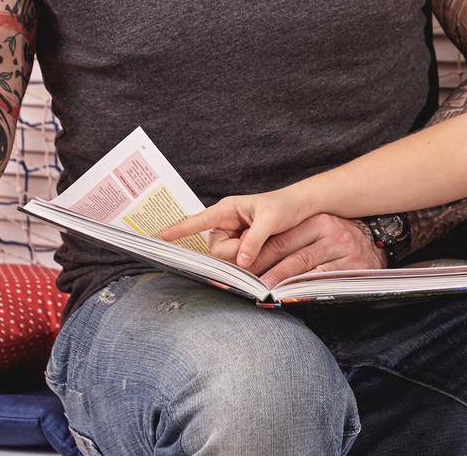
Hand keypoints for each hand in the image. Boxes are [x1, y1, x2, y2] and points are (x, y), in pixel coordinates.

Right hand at [160, 186, 321, 269]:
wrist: (304, 209)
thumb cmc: (286, 206)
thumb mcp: (271, 219)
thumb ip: (254, 239)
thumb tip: (241, 260)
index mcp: (228, 210)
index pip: (199, 220)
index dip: (181, 229)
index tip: (162, 236)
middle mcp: (227, 223)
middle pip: (215, 248)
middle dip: (232, 252)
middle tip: (254, 243)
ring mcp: (235, 235)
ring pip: (226, 257)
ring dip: (243, 256)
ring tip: (263, 243)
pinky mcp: (243, 246)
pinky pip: (237, 259)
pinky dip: (248, 259)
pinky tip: (260, 250)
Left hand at [222, 214, 385, 285]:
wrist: (379, 247)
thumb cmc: (341, 243)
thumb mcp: (321, 233)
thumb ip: (296, 242)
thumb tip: (258, 260)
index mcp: (317, 220)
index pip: (281, 238)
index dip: (259, 252)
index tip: (241, 266)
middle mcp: (329, 231)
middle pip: (288, 250)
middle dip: (264, 266)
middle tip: (245, 280)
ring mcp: (342, 249)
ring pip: (302, 265)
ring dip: (279, 279)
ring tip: (262, 290)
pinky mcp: (351, 267)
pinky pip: (322, 278)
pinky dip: (303, 288)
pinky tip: (289, 295)